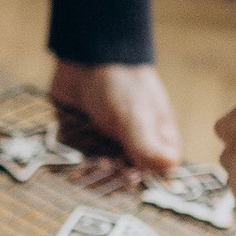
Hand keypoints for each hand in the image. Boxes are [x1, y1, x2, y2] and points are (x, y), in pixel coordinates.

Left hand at [51, 56, 182, 175]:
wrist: (88, 55)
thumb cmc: (123, 83)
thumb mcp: (136, 116)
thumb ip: (146, 145)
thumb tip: (169, 167)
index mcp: (157, 141)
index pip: (155, 174)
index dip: (142, 180)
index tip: (129, 176)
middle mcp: (132, 146)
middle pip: (124, 179)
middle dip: (113, 179)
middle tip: (104, 166)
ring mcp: (105, 144)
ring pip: (99, 174)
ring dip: (92, 175)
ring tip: (87, 164)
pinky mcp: (81, 140)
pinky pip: (76, 162)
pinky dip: (71, 167)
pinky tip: (67, 166)